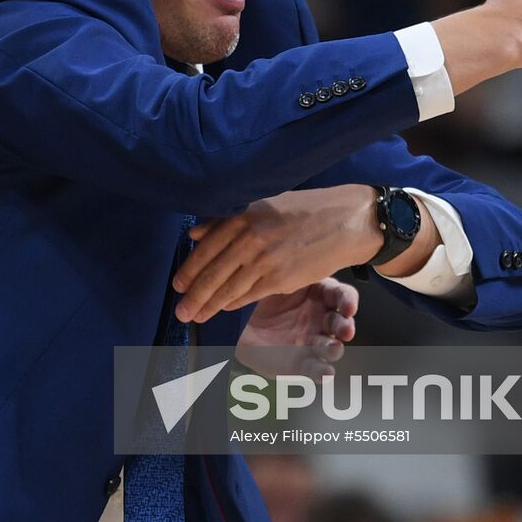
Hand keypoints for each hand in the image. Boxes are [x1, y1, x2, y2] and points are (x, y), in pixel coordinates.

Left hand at [172, 185, 378, 323]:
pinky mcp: (282, 278)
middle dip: (193, 296)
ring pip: (228, 288)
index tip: (177, 285)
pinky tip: (223, 309)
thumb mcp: (262, 205)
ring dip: (208, 306)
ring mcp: (266, 259)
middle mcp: (250, 237)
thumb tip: (194, 234)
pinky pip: (250, 295)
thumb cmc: (302, 209)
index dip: (189, 270)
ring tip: (195, 316)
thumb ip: (226, 219)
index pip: (206, 248)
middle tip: (180, 311)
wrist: (344, 220)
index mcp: (242, 216)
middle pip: (212, 273)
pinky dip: (233, 304)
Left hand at [235, 279, 357, 378]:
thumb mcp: (270, 279)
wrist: (236, 320)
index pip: (341, 295)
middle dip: (345, 326)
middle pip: (341, 322)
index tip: (348, 307)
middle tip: (345, 330)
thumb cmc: (258, 294)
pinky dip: (322, 373)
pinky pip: (315, 369)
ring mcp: (311, 342)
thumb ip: (284, 275)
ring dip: (335, 348)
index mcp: (318, 294)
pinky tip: (326, 373)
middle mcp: (320, 319)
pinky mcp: (300, 363)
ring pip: (331, 346)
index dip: (348, 301)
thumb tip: (289, 263)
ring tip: (333, 348)